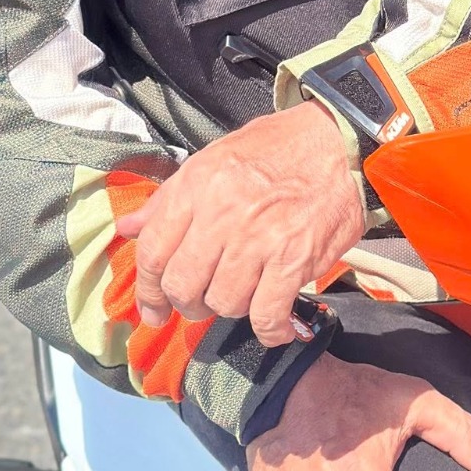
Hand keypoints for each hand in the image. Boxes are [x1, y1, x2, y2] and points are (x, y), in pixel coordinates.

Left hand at [116, 102, 363, 345]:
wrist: (342, 141)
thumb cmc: (279, 148)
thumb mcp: (215, 158)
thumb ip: (169, 199)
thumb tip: (127, 228)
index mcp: (198, 185)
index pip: (152, 251)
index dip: (148, 289)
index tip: (154, 309)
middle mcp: (223, 212)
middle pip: (183, 286)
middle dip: (188, 304)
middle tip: (202, 303)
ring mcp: (259, 238)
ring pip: (223, 303)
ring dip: (232, 308)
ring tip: (247, 294)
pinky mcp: (294, 259)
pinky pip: (266, 315)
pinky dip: (268, 330)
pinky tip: (274, 326)